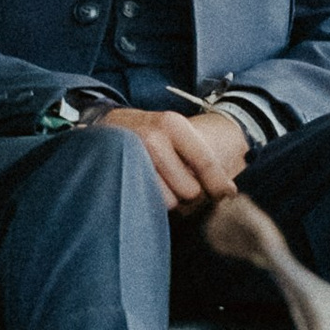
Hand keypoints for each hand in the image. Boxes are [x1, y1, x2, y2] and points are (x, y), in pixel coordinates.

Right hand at [97, 105, 250, 209]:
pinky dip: (152, 202)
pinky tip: (146, 188)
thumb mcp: (172, 131)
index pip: (206, 162)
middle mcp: (153, 138)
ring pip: (169, 202)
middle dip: (189, 194)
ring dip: (168, 199)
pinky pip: (148, 203)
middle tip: (179, 184)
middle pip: (189, 190)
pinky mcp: (119, 175)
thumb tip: (227, 193)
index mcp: (172, 125)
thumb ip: (198, 157)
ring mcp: (133, 158)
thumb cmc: (146, 132)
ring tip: (159, 183)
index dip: (219, 185)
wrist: (101, 125)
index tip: (227, 195)